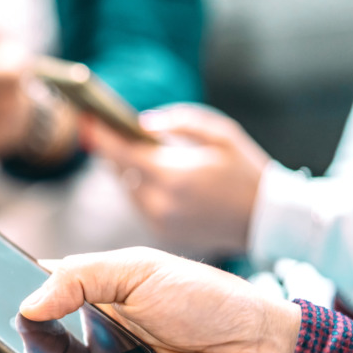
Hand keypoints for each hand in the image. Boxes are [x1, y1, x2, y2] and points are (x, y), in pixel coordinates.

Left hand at [87, 104, 269, 254]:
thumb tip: (142, 124)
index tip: (83, 119)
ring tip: (132, 150)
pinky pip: (141, 205)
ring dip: (128, 170)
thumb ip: (179, 122)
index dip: (100, 136)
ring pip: (129, 189)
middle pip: (121, 171)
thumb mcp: (221, 134)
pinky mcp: (163, 233)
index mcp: (173, 175)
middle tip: (103, 129)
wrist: (269, 221)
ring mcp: (160, 221)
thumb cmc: (248, 171)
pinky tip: (152, 176)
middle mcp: (160, 202)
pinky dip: (142, 188)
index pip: (121, 152)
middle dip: (113, 150)